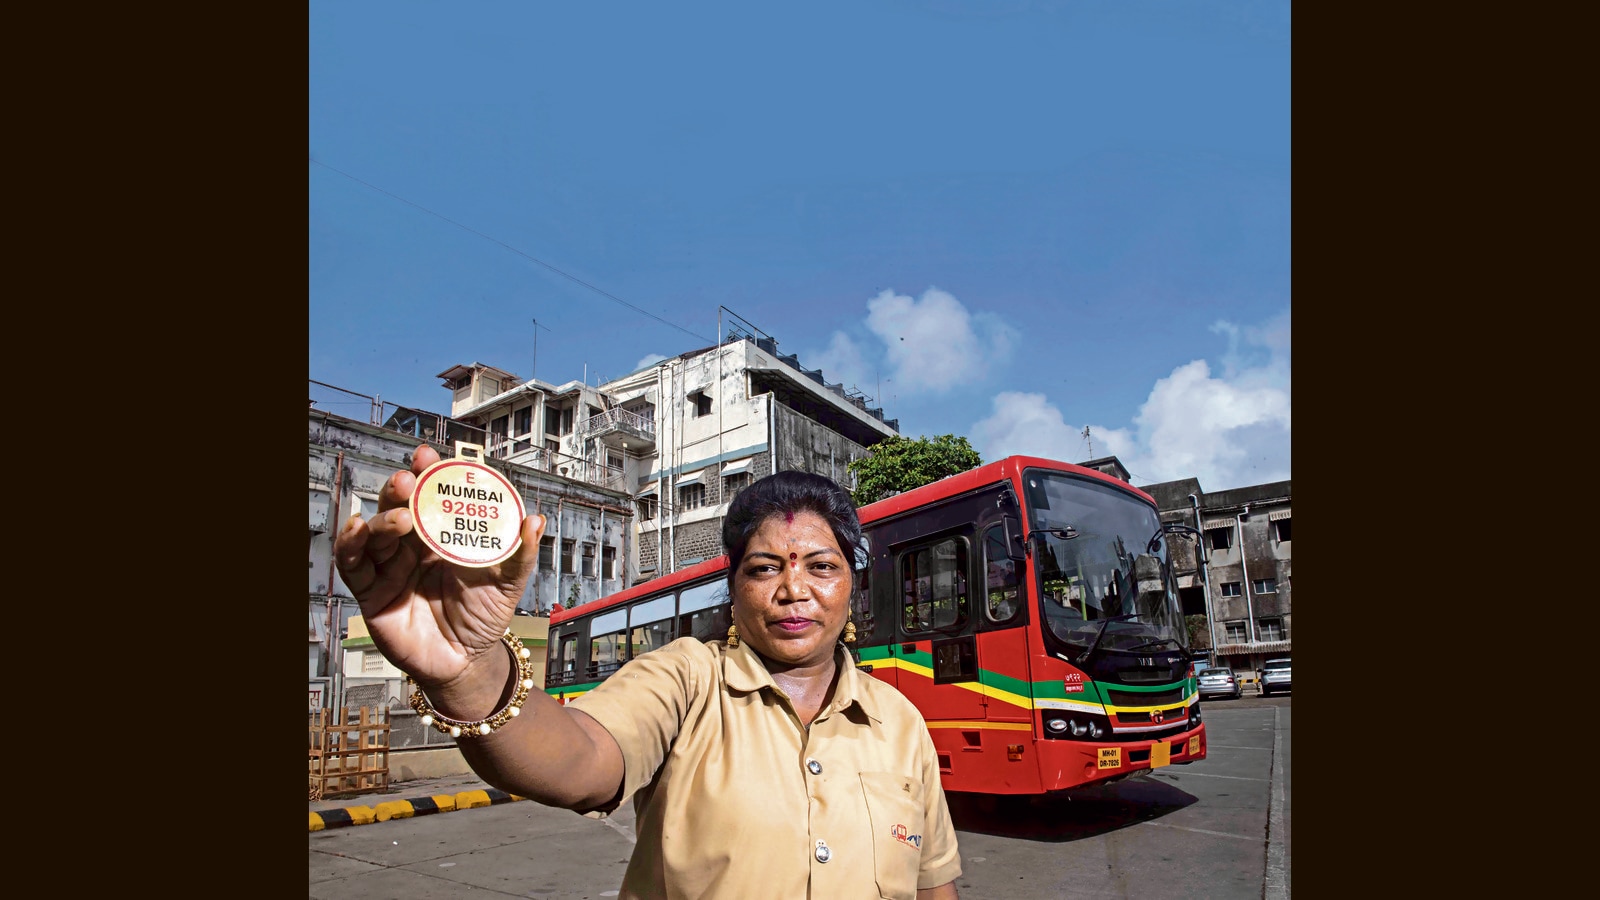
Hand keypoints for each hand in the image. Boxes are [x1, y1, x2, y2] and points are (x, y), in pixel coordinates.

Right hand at [334, 443, 545, 694]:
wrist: (467, 661)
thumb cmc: (484, 617)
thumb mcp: (508, 582)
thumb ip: (521, 553)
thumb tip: (535, 521)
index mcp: (443, 535)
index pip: (431, 496)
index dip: (427, 474)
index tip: (427, 456)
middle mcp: (414, 546)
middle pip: (399, 507)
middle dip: (402, 488)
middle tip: (410, 479)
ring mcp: (391, 566)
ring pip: (376, 531)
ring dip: (384, 517)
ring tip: (401, 516)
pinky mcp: (372, 592)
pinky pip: (354, 564)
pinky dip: (351, 544)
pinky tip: (357, 528)